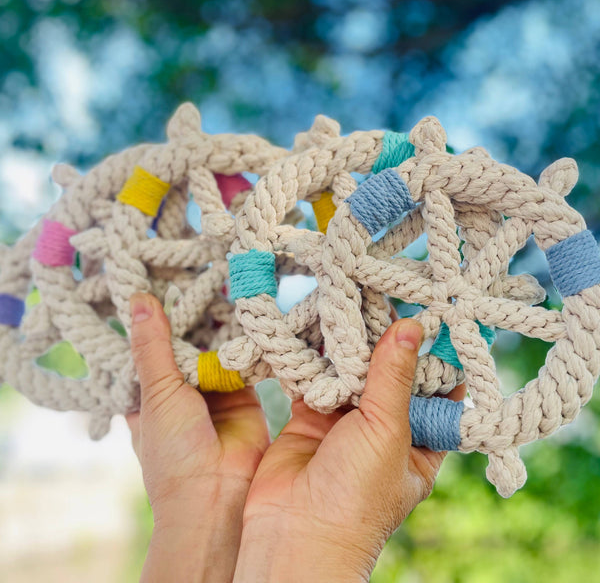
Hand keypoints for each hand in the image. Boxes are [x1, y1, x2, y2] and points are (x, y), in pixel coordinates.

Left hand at [126, 293, 269, 582]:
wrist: (217, 495)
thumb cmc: (173, 451)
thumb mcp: (156, 393)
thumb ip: (153, 347)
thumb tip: (139, 299)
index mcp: (153, 392)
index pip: (155, 345)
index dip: (160, 318)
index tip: (166, 281)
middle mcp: (184, 390)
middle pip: (191, 344)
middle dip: (198, 319)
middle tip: (206, 277)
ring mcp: (217, 393)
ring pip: (220, 351)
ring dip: (226, 328)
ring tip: (232, 286)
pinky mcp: (247, 396)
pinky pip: (248, 364)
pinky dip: (251, 346)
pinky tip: (254, 315)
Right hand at [234, 318, 464, 581]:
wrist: (293, 532)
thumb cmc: (356, 497)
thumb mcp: (387, 432)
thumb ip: (394, 377)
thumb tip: (412, 327)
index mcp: (420, 441)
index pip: (437, 390)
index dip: (436, 355)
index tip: (432, 314)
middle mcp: (385, 429)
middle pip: (390, 373)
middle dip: (385, 340)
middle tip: (383, 296)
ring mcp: (346, 422)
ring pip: (351, 372)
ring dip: (348, 344)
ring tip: (349, 302)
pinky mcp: (311, 416)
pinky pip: (316, 378)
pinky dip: (314, 355)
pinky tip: (315, 326)